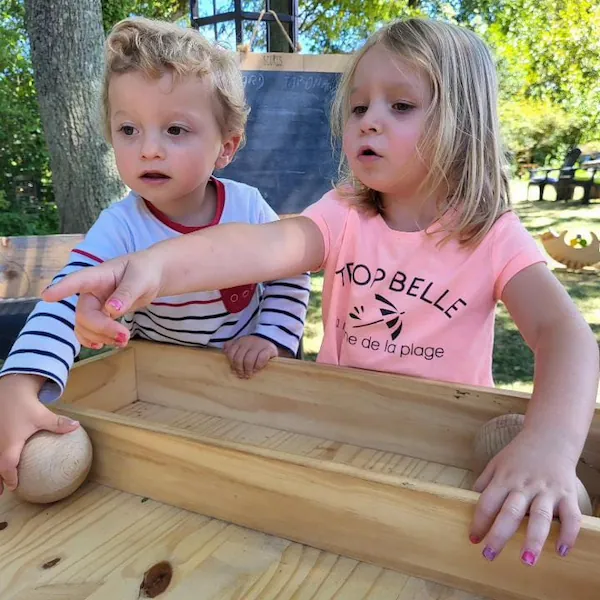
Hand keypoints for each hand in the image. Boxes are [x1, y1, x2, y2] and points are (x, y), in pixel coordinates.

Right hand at [0, 375, 78, 494]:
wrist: (10, 389)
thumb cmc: (25, 404)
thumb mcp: (43, 415)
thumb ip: (58, 424)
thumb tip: (76, 426)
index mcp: (10, 442)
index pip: (7, 465)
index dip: (9, 477)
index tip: (14, 486)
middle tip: (3, 493)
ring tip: (0, 485)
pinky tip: (1, 462)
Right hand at [42, 251, 162, 348]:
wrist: (151, 275)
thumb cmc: (144, 271)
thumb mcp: (140, 279)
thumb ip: (127, 293)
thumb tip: (111, 309)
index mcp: (99, 275)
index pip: (78, 281)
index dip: (62, 288)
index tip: (47, 296)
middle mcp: (91, 290)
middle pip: (84, 313)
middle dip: (102, 328)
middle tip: (125, 337)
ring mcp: (94, 304)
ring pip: (85, 325)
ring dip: (101, 337)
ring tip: (123, 341)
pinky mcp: (99, 315)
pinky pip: (89, 330)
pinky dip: (95, 340)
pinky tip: (103, 345)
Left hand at [223, 336, 279, 378]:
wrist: (269, 339)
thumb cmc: (253, 346)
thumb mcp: (241, 344)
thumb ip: (232, 347)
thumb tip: (224, 351)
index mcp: (239, 342)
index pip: (231, 353)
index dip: (232, 363)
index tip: (234, 370)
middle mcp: (247, 342)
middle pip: (239, 358)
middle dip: (239, 369)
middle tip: (241, 375)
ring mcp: (258, 345)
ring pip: (249, 360)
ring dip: (248, 369)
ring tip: (248, 374)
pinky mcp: (268, 349)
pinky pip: (261, 359)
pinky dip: (258, 366)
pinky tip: (257, 370)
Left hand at [470, 428, 582, 564]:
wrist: (550, 436)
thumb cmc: (520, 454)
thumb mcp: (497, 463)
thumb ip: (485, 482)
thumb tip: (470, 500)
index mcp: (504, 479)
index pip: (487, 503)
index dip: (479, 522)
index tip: (473, 539)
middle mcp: (523, 486)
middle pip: (509, 512)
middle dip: (499, 535)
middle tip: (489, 556)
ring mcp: (546, 490)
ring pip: (539, 516)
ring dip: (533, 539)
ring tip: (527, 560)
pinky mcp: (567, 493)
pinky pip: (570, 516)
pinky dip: (568, 534)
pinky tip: (561, 550)